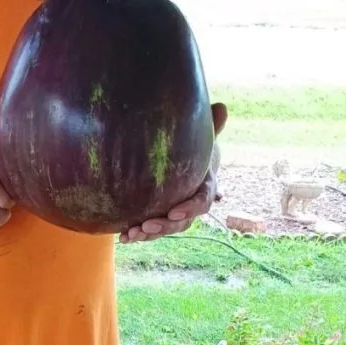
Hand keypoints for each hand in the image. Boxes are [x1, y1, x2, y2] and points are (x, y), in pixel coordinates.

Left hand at [120, 102, 227, 243]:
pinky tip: (123, 238)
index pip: (201, 201)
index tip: (174, 213)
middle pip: (183, 222)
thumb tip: (221, 106)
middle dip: (165, 226)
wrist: (184, 158)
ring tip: (131, 235)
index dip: (189, 209)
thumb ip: (211, 125)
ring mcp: (177, 212)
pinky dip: (139, 234)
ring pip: (167, 229)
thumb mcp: (202, 135)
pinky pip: (153, 229)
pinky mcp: (161, 215)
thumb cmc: (194, 145)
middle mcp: (192, 203)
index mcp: (205, 185)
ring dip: (150, 234)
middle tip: (146, 225)